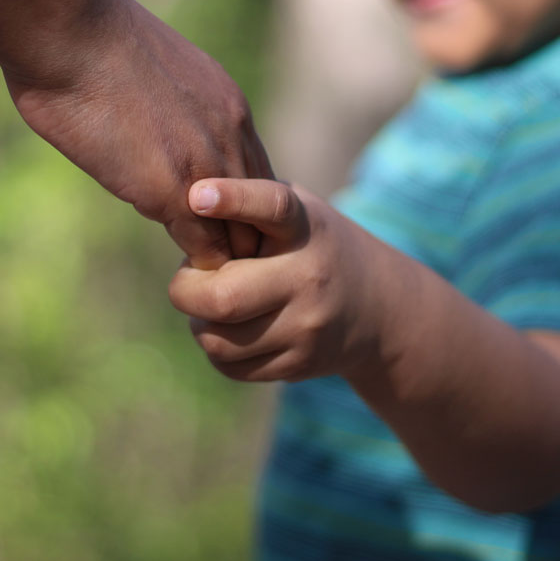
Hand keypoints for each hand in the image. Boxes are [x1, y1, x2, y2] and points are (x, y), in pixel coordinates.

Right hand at [4, 0, 272, 268]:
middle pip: (262, 211)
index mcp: (226, 104)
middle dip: (248, 241)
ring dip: (230, 265)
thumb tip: (141, 112)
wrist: (71, 26)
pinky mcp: (173, 193)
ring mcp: (208, 166)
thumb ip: (162, 101)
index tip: (221, 228)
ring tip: (215, 292)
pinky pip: (206, 251)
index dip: (241, 206)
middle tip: (233, 272)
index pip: (254, 172)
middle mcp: (231, 135)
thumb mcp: (148, 68)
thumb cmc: (86, 35)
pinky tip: (186, 286)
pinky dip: (201, 275)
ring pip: (243, 237)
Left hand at [168, 178, 382, 381]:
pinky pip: (229, 365)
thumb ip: (248, 202)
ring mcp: (306, 326)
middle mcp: (309, 277)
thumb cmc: (310, 245)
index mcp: (304, 227)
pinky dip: (217, 347)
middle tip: (189, 279)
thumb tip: (184, 204)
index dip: (234, 199)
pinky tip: (232, 328)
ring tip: (213, 304)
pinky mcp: (299, 364)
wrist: (376, 305)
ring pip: (217, 339)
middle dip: (186, 290)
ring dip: (199, 322)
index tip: (198, 195)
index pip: (272, 207)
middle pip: (223, 297)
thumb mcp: (296, 210)